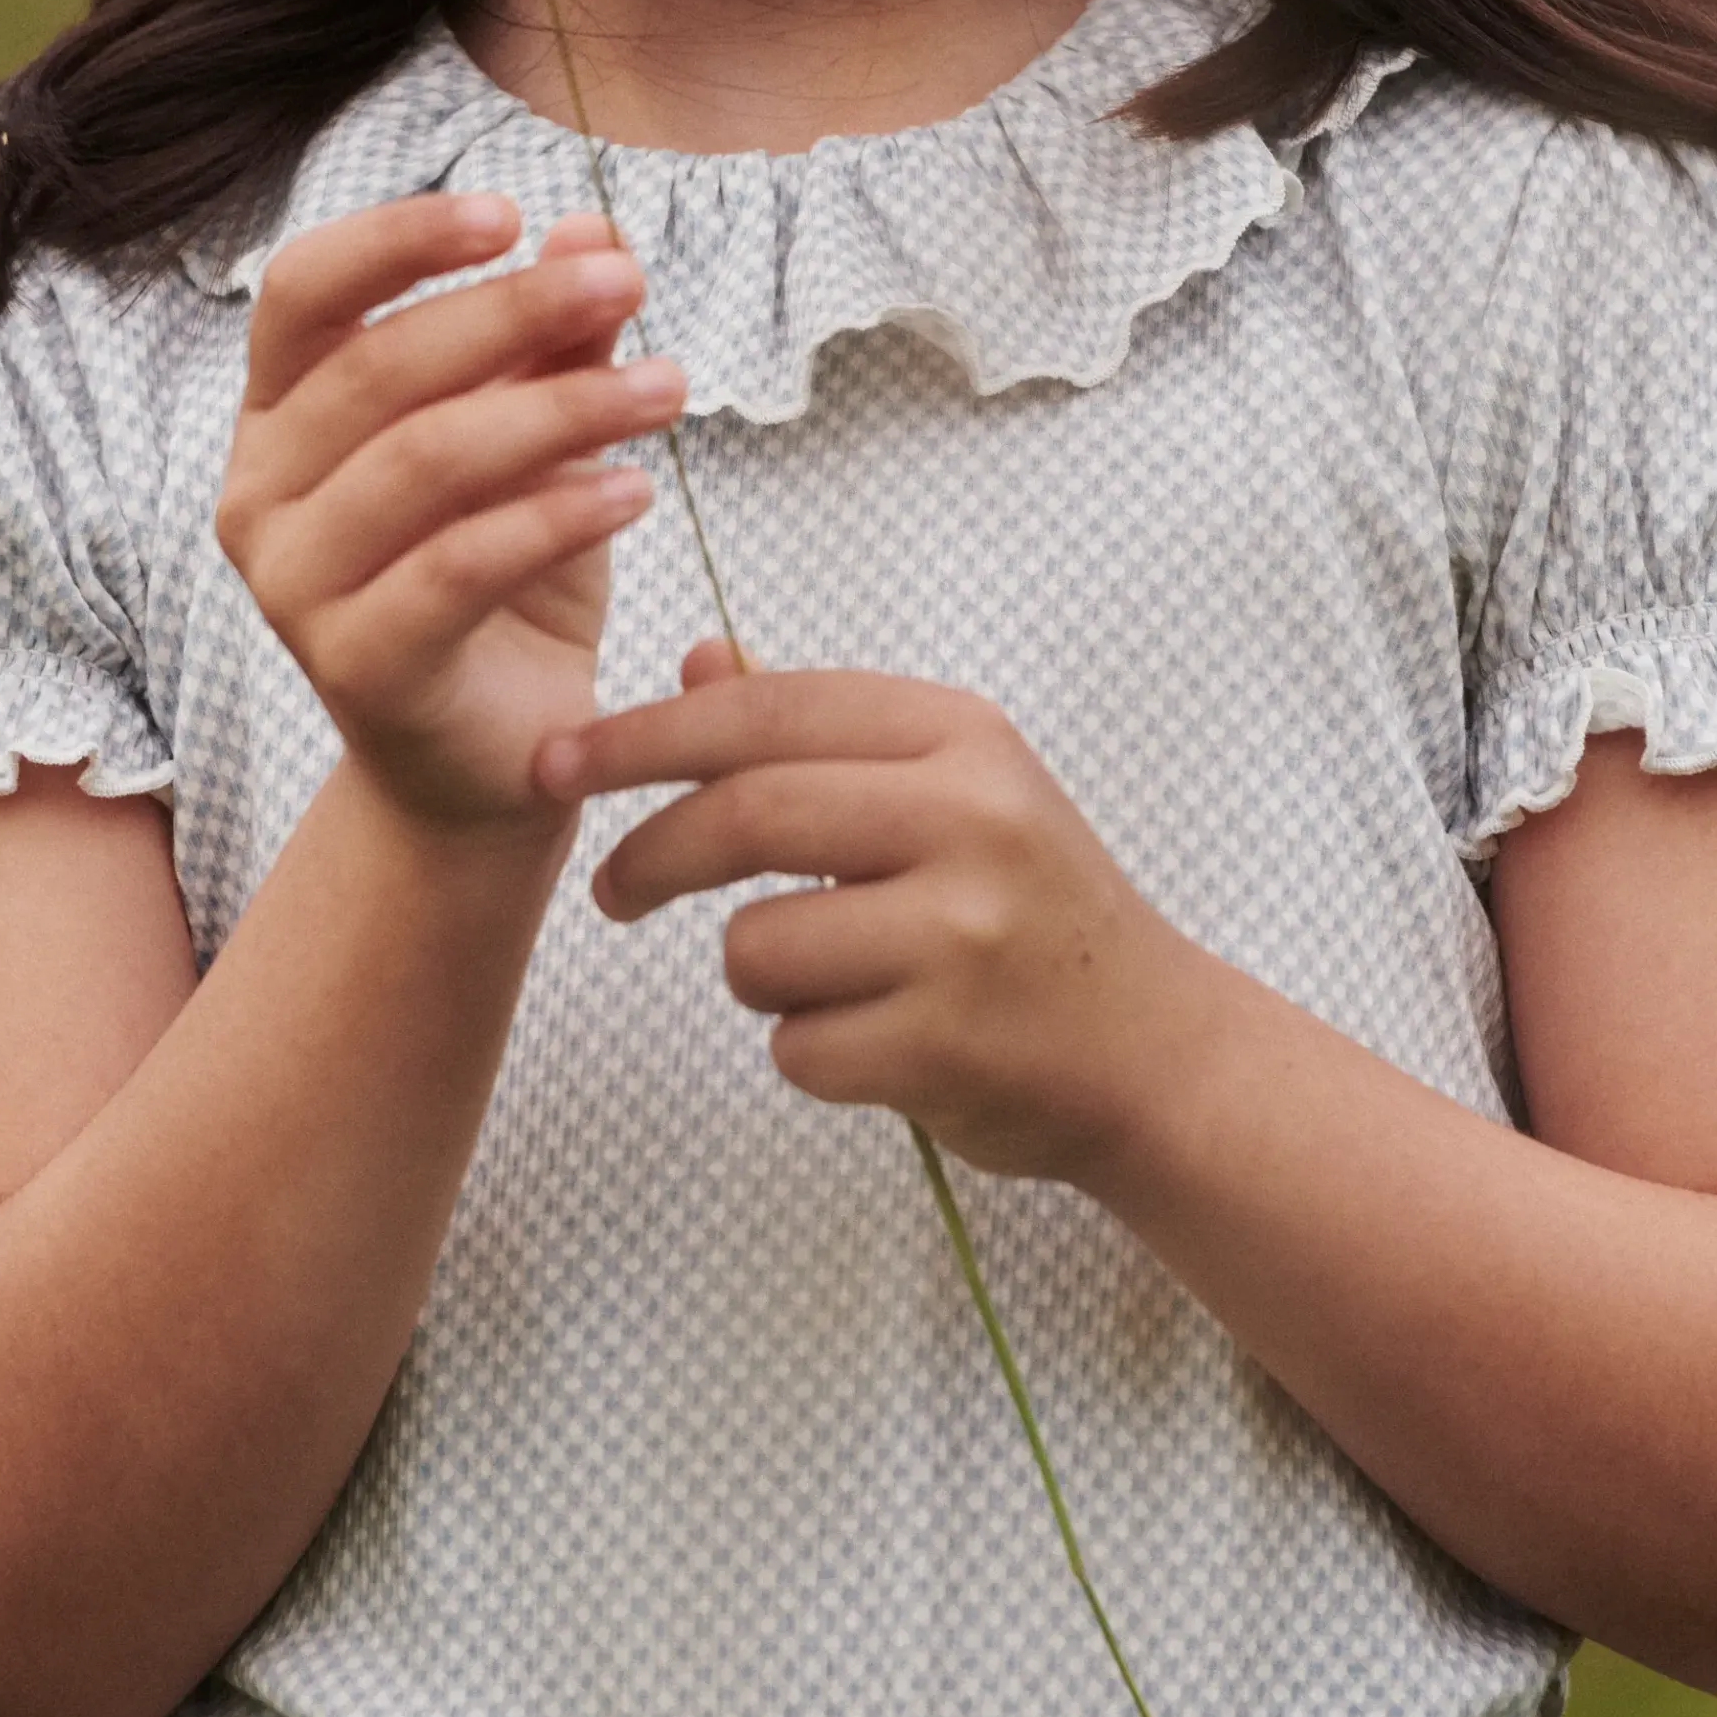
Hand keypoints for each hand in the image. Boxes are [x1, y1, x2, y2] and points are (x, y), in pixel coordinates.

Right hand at [217, 194, 684, 831]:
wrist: (500, 759)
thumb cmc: (507, 582)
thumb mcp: (540, 445)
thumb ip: (552, 344)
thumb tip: (592, 226)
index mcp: (280, 417)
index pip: (301, 292)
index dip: (397, 239)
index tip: (509, 210)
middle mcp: (259, 494)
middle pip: (379, 367)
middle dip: (516, 312)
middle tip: (628, 281)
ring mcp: (292, 587)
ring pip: (424, 460)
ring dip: (560, 408)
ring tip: (669, 385)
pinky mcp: (354, 666)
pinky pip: (457, 566)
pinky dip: (554, 516)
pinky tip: (637, 491)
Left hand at [576, 652, 1217, 1183]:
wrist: (1156, 1049)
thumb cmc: (1035, 914)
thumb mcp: (954, 790)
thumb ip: (824, 733)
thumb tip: (700, 661)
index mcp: (962, 738)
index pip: (765, 712)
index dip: (643, 734)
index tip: (561, 760)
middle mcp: (969, 820)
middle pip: (743, 815)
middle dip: (649, 856)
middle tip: (612, 890)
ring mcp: (961, 935)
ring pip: (755, 947)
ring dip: (762, 977)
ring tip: (841, 984)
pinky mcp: (945, 1043)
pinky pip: (795, 1047)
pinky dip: (812, 1055)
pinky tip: (884, 1044)